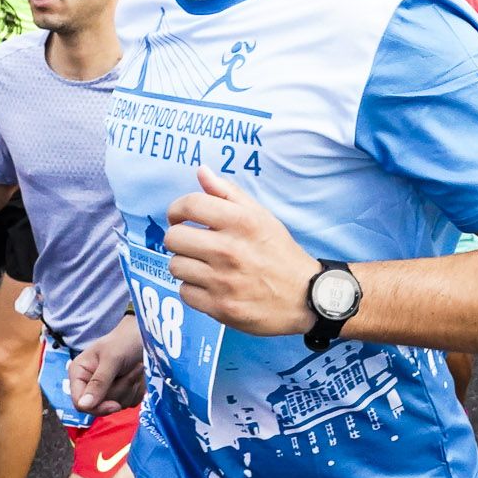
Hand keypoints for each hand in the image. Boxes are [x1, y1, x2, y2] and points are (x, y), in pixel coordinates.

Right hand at [67, 316, 145, 414]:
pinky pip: (129, 403)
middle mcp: (89, 384)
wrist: (144, 336)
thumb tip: (83, 405)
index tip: (115, 405)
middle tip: (131, 369)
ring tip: (135, 368)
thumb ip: (98, 383)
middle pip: (101, 406)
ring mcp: (106, 390)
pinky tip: (139, 375)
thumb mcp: (111, 359)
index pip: (80, 403)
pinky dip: (137, 390)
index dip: (97, 407)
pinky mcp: (121, 393)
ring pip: (117, 405)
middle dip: (119, 390)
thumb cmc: (125, 341)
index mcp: (79, 373)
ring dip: (131, 388)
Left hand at [162, 167, 318, 337]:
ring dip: (186, 265)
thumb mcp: (260, 216)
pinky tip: (209, 286)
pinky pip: (184, 292)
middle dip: (179, 239)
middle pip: (174, 238)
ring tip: (203, 266)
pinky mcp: (220, 307)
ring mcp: (223, 281)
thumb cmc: (279, 253)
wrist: (304, 296)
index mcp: (241, 222)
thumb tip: (201, 171)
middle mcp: (230, 250)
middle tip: (192, 244)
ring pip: (175, 266)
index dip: (176, 210)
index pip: (189, 205)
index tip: (179, 217)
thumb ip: (228, 192)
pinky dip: (193, 289)